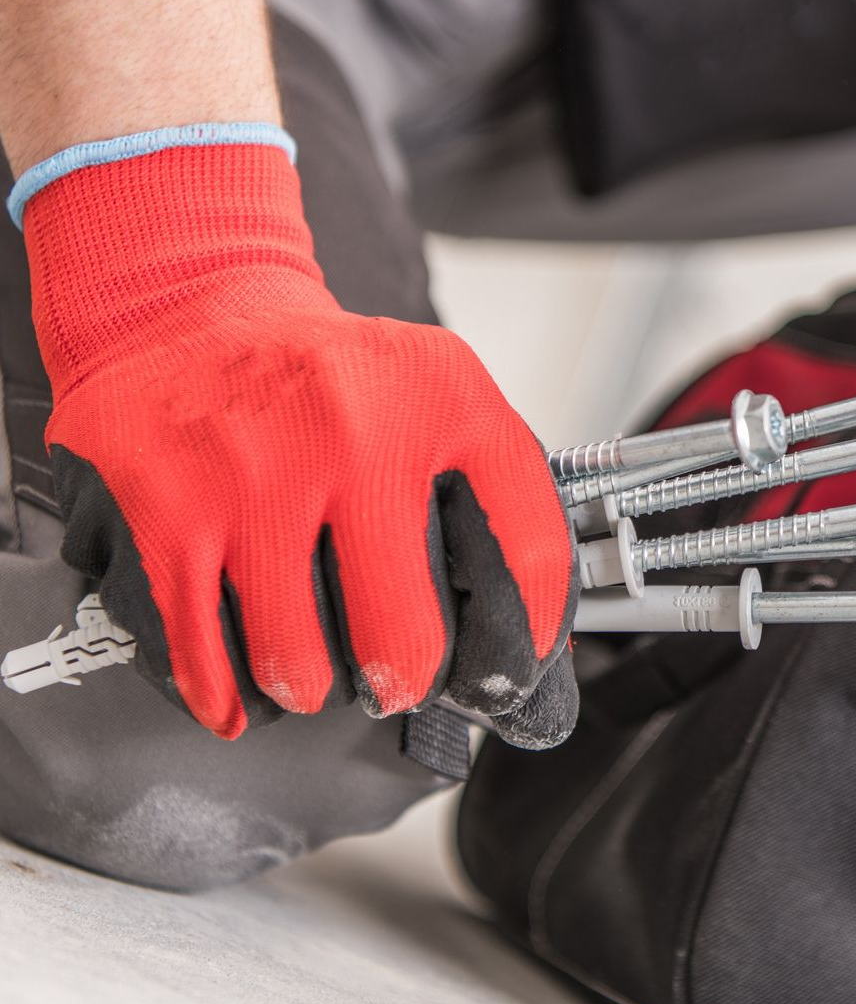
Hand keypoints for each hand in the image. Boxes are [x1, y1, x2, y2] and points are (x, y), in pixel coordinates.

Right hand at [23, 141, 576, 746]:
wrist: (194, 312)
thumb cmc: (332, 374)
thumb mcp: (441, 390)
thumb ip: (496, 490)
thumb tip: (535, 632)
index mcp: (445, 400)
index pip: (525, 548)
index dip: (527, 629)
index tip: (514, 662)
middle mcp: (357, 433)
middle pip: (404, 634)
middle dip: (404, 681)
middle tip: (399, 680)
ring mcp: (260, 474)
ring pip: (297, 660)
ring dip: (309, 686)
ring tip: (315, 667)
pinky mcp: (172, 508)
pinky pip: (204, 649)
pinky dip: (226, 692)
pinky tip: (241, 690)